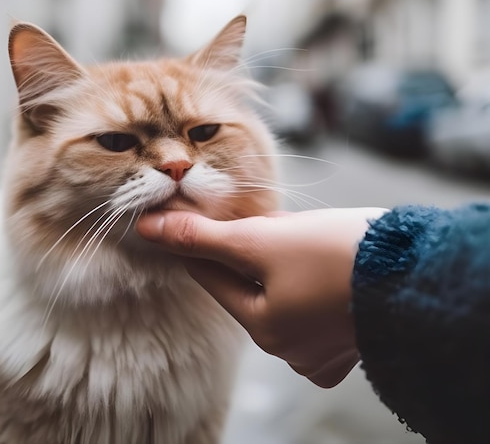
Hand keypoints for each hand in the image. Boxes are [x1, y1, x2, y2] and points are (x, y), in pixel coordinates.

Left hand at [136, 207, 386, 387]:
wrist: (418, 268)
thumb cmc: (338, 255)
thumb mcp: (264, 240)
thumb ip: (203, 237)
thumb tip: (148, 227)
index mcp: (266, 329)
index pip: (213, 278)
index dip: (198, 245)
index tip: (185, 220)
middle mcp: (291, 347)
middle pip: (247, 285)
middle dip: (241, 249)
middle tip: (241, 217)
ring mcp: (323, 346)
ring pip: (279, 290)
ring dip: (275, 258)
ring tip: (287, 232)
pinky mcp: (349, 334)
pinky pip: (311, 299)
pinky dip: (305, 274)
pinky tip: (316, 253)